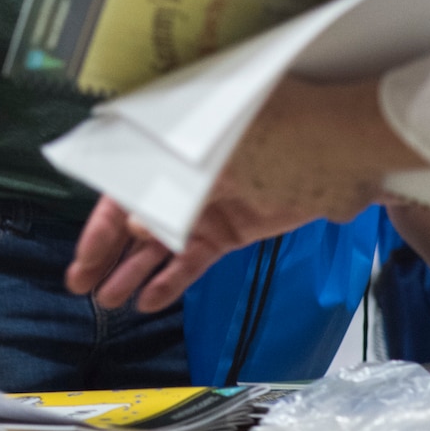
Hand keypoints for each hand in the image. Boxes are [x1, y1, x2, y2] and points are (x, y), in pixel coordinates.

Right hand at [66, 76, 424, 311]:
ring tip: (109, 300)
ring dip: (133, 271)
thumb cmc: (285, 130)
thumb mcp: (222, 155)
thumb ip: (175, 190)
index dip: (98, 222)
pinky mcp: (231, 230)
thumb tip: (134, 221)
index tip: (83, 255)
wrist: (348, 149)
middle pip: (132, 218)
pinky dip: (171, 279)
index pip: (121, 185)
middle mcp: (182, 175)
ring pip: (159, 244)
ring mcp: (206, 204)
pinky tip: (150, 300)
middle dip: (106, 253)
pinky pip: (193, 260)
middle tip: (81, 285)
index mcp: (173, 145)